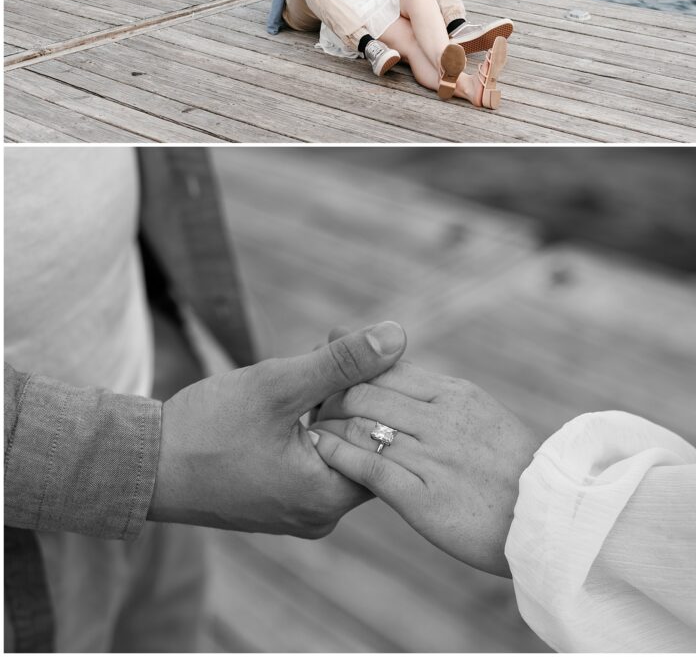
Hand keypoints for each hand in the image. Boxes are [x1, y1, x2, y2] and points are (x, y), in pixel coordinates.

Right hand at [148, 321, 406, 537]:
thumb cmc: (208, 428)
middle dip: (353, 387)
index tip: (353, 346)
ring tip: (316, 356)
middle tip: (333, 342)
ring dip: (332, 398)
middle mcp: (323, 513)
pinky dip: (313, 417)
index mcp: (329, 495)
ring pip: (340, 442)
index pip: (386, 437)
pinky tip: (298, 385)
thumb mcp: (279, 385)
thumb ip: (342, 363)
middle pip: (365, 440)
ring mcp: (302, 509)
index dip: (376, 384)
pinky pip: (316, 453)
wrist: (144, 466)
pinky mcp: (284, 498)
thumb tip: (398, 336)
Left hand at [311, 359, 539, 575]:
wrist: (546, 522)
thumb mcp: (478, 413)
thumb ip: (435, 392)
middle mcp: (441, 419)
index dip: (351, 371)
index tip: (328, 376)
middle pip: (366, 392)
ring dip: (327, 423)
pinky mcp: (422, 497)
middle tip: (310, 402)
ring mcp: (432, 457)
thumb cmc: (509, 468)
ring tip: (308, 427)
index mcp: (455, 394)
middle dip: (331, 394)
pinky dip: (336, 454)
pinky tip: (319, 451)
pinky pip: (367, 467)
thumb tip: (396, 365)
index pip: (387, 368)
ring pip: (360, 425)